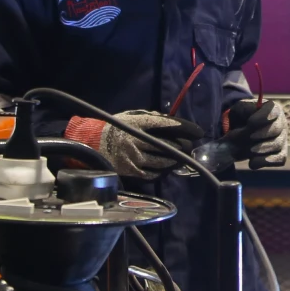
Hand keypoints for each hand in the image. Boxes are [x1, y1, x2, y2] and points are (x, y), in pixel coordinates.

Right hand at [65, 112, 203, 180]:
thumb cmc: (116, 127)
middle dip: (183, 146)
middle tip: (190, 146)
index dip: (184, 127)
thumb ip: (150, 118)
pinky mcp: (130, 171)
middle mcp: (136, 140)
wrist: (93, 143)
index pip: (166, 124)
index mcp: (137, 124)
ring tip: (183, 158)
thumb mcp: (131, 117)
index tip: (197, 131)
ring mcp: (133, 157)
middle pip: (167, 145)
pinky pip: (152, 173)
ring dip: (176, 160)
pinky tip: (169, 168)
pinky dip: (163, 171)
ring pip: (162, 161)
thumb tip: (171, 121)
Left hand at [220, 99, 286, 168]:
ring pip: (277, 144)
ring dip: (262, 148)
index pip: (274, 110)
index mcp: (273, 108)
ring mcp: (282, 139)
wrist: (240, 132)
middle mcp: (281, 123)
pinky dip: (266, 162)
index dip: (264, 116)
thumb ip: (244, 111)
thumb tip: (251, 120)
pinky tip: (252, 163)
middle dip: (262, 133)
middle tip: (250, 137)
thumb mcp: (239, 110)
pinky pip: (279, 159)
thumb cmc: (241, 117)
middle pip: (277, 128)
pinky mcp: (281, 153)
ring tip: (249, 150)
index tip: (250, 122)